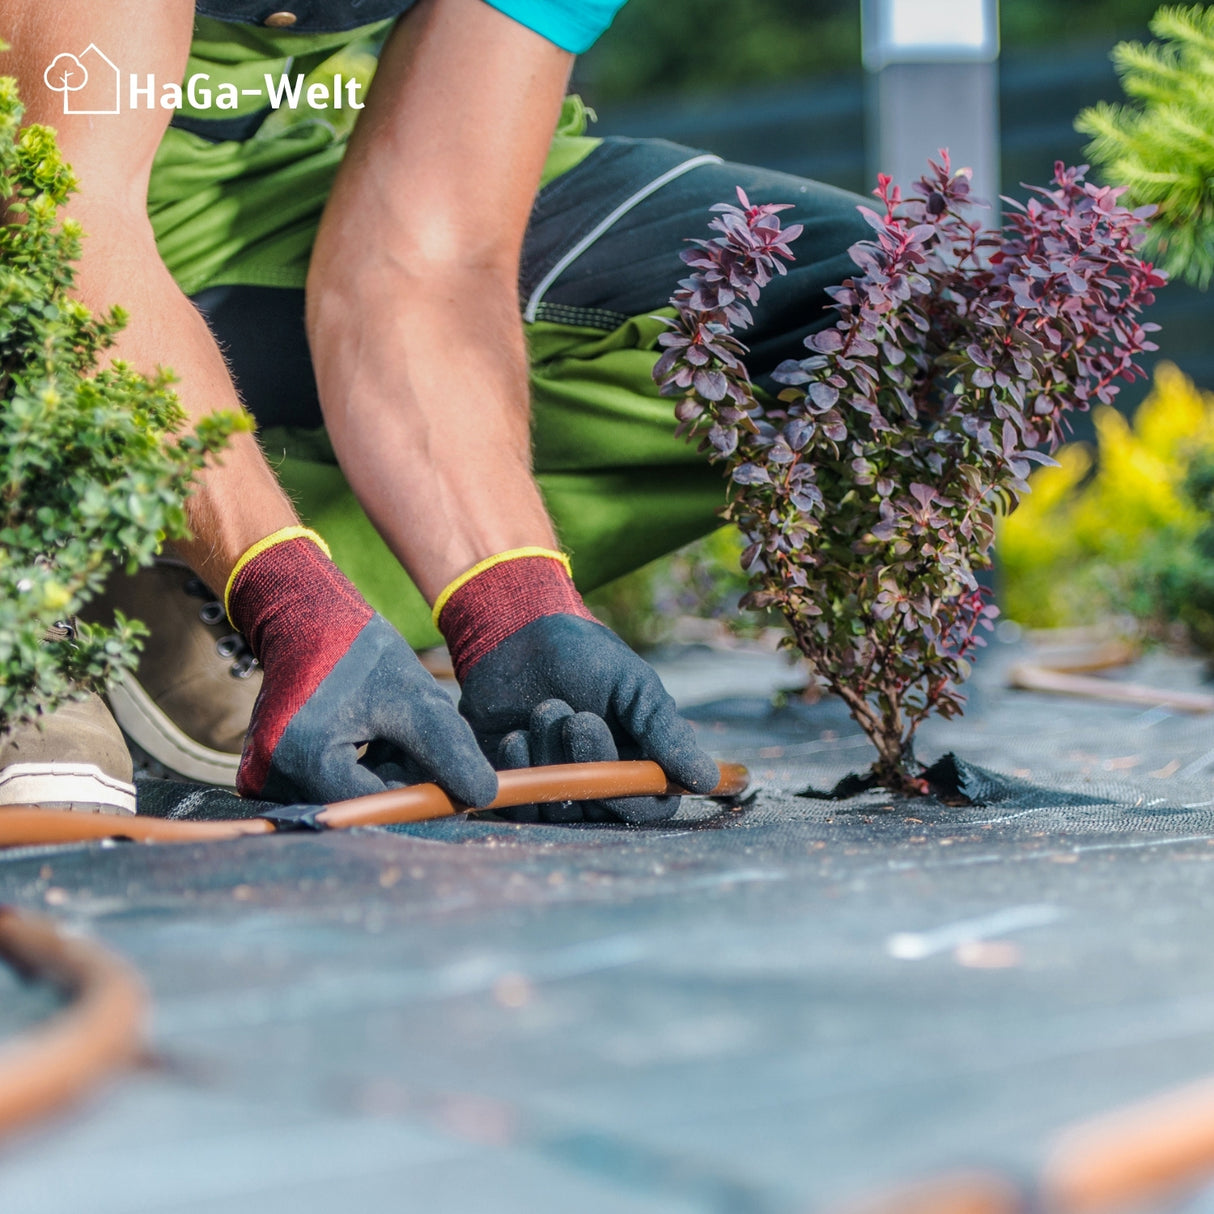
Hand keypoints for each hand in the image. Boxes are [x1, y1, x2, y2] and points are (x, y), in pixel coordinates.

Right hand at [227, 531, 497, 806]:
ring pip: (346, 797)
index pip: (376, 804)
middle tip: (421, 743)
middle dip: (400, 782)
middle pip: (359, 804)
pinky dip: (360, 770)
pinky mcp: (266, 773)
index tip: (455, 787)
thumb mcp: (414, 699)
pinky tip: (371, 738)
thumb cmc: (361, 653)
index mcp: (305, 757)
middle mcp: (272, 777)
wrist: (305, 622)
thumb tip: (483, 798)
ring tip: (393, 732)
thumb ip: (447, 750)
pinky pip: (328, 787)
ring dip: (382, 776)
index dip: (420, 797)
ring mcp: (264, 777)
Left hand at [439, 552, 718, 823]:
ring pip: (561, 807)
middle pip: (602, 810)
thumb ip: (666, 732)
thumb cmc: (584, 656)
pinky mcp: (517, 786)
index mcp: (638, 760)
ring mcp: (557, 786)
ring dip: (551, 757)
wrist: (516, 636)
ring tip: (545, 708)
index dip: (634, 794)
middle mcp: (600, 781)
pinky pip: (521, 805)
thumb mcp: (634, 686)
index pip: (650, 807)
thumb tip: (707, 780)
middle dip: (588, 762)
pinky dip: (520, 768)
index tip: (617, 757)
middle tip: (577, 718)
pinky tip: (516, 733)